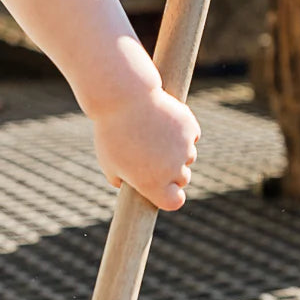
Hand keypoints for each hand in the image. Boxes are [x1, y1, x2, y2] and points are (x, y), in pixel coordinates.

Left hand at [91, 86, 199, 211]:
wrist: (123, 98)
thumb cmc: (111, 133)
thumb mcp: (109, 162)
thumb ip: (121, 179)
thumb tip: (130, 184)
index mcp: (153, 184)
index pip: (175, 202)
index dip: (171, 197)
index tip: (164, 190)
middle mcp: (173, 169)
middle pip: (183, 178)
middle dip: (173, 172)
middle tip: (155, 158)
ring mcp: (185, 147)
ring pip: (188, 155)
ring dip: (178, 151)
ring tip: (156, 136)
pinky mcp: (190, 127)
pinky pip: (191, 135)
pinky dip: (182, 131)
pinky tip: (166, 122)